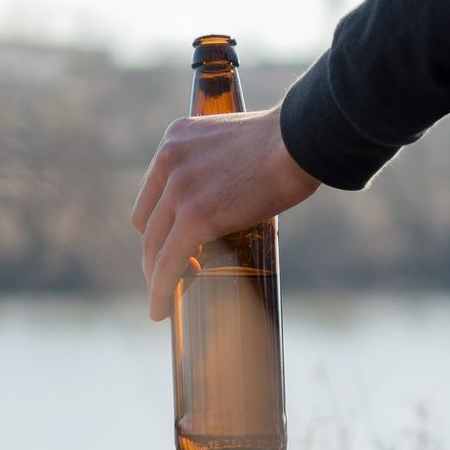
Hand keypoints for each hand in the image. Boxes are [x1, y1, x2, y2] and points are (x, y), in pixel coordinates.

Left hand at [131, 105, 319, 320]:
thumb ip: (223, 166)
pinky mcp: (195, 217)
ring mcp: (179, 189)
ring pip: (153, 246)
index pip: (153, 192)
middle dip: (155, 253)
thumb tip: (238, 194)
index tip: (171, 244)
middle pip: (147, 222)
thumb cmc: (289, 142)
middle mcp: (169, 161)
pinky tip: (161, 310)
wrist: (301, 140)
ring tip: (165, 301)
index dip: (159, 225)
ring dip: (156, 276)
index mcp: (176, 139)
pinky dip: (161, 289)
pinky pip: (168, 263)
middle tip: (171, 275)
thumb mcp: (238, 144)